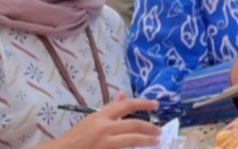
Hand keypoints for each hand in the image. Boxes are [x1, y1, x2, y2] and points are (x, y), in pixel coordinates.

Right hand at [44, 92, 160, 148]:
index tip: (156, 105)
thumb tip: (123, 93)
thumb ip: (110, 108)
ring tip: (156, 141)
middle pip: (133, 125)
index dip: (143, 104)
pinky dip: (133, 148)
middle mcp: (104, 128)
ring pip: (131, 140)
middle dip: (149, 128)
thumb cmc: (77, 136)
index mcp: (102, 116)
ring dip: (146, 140)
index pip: (126, 105)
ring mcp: (105, 143)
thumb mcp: (93, 119)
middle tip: (160, 131)